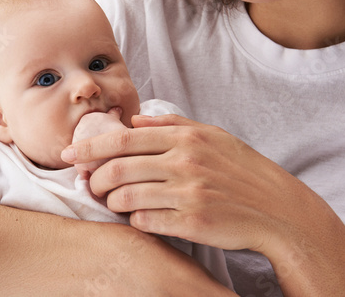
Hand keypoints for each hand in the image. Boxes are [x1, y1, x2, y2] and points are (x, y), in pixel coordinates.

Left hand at [62, 114, 344, 256]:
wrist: (276, 208)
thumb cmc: (240, 169)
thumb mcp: (212, 135)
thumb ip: (171, 125)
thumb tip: (134, 120)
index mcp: (185, 138)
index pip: (123, 138)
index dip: (89, 147)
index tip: (68, 155)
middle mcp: (184, 162)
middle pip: (117, 168)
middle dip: (94, 178)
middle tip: (88, 184)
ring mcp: (188, 193)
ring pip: (126, 197)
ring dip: (110, 201)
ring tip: (111, 200)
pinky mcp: (192, 222)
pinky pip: (145, 221)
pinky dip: (133, 218)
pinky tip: (138, 215)